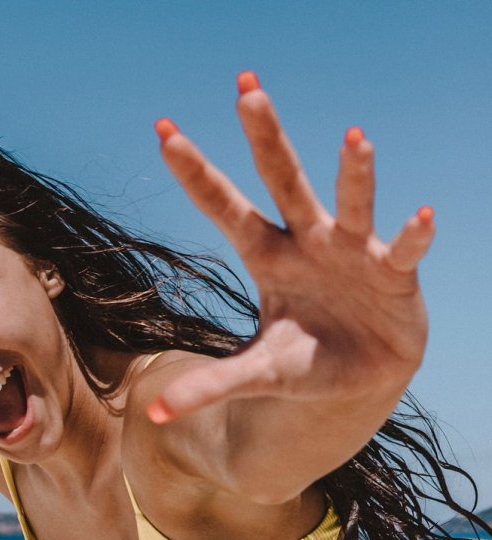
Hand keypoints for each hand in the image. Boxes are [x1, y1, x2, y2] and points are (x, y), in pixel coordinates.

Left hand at [147, 71, 433, 423]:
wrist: (358, 377)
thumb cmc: (303, 363)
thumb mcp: (257, 374)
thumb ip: (210, 387)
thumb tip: (153, 414)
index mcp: (269, 257)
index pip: (226, 209)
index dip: (198, 175)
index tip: (163, 134)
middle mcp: (309, 242)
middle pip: (284, 183)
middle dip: (267, 140)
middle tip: (247, 90)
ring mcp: (353, 254)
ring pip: (351, 205)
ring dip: (354, 176)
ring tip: (355, 138)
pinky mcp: (395, 277)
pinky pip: (404, 252)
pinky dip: (413, 237)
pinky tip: (420, 217)